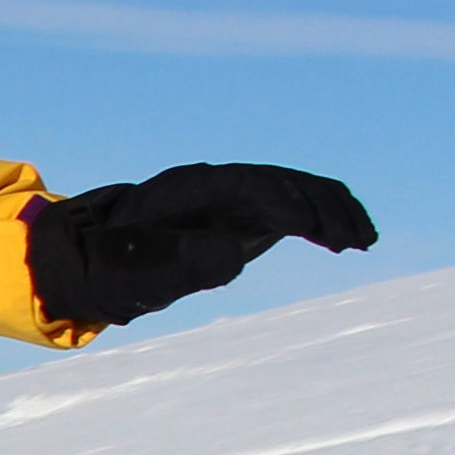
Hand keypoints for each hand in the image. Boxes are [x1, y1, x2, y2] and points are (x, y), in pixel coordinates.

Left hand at [24, 163, 376, 329]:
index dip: (278, 198)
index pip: (243, 183)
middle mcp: (214, 185)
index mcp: (183, 190)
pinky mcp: (247, 215)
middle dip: (318, 206)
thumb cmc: (108, 268)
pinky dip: (326, 221)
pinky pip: (295, 209)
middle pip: (279, 181)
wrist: (92, 261)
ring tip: (362, 242)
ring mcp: (233, 198)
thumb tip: (234, 256)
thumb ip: (179, 264)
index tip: (305, 226)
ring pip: (295, 190)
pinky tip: (352, 242)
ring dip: (332, 212)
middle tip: (350, 240)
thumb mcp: (134, 273)